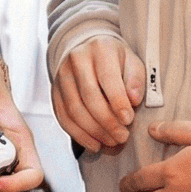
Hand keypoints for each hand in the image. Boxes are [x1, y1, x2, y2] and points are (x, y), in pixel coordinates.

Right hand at [52, 36, 142, 150]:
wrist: (87, 48)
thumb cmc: (114, 58)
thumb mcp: (132, 61)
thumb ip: (136, 79)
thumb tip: (133, 100)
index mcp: (100, 49)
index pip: (107, 78)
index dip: (118, 102)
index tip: (128, 120)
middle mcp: (77, 60)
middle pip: (89, 96)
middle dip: (107, 122)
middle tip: (122, 136)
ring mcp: (62, 76)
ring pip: (74, 110)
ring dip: (94, 131)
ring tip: (112, 141)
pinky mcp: (55, 91)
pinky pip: (63, 117)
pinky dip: (79, 135)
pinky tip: (94, 143)